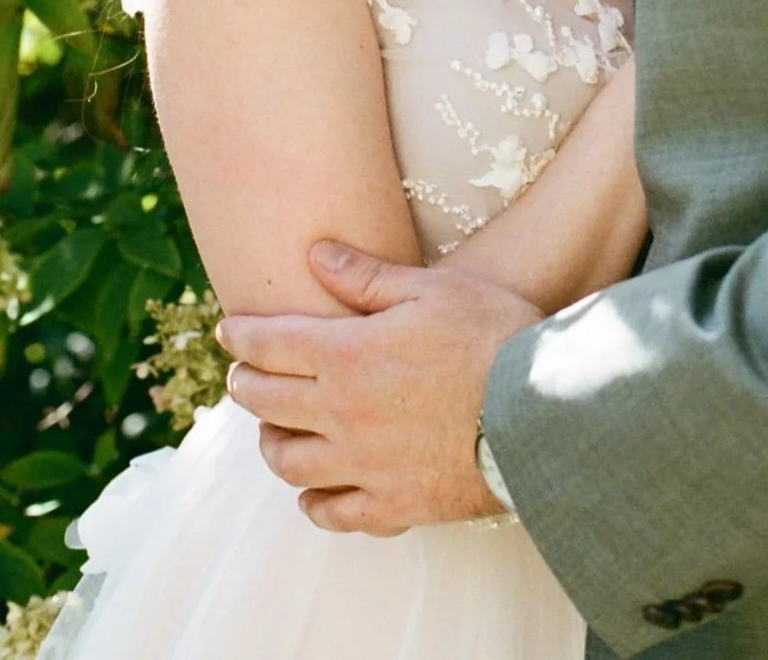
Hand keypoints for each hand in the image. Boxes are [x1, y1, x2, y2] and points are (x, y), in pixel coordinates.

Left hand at [218, 242, 542, 534]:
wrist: (540, 414)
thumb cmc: (492, 336)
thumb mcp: (432, 289)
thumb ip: (367, 277)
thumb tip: (315, 255)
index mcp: (347, 354)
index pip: (272, 344)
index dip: (242, 336)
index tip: (227, 332)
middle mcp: (341, 413)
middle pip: (268, 403)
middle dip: (245, 385)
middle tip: (240, 377)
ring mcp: (362, 465)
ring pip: (289, 463)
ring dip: (272, 443)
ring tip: (273, 431)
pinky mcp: (391, 505)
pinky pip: (332, 513)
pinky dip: (314, 502)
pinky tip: (313, 492)